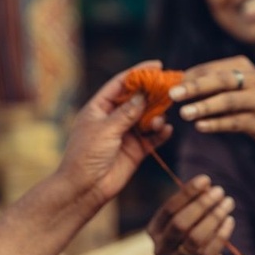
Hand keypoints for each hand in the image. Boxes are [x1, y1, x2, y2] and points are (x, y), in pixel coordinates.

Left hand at [57, 61, 172, 207]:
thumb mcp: (106, 129)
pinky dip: (160, 133)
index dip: (138, 73)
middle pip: (137, 99)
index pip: (121, 84)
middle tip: (170, 88)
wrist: (84, 189)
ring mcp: (125, 134)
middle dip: (153, 93)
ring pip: (147, 118)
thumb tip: (144, 94)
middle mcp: (113, 118)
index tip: (157, 65)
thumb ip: (127, 112)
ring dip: (156, 116)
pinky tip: (165, 130)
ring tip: (159, 120)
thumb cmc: (86, 155)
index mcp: (99, 108)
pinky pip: (152, 138)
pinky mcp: (135, 151)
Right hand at [147, 175, 234, 254]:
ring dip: (214, 217)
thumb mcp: (189, 219)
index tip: (205, 179)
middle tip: (220, 191)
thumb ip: (193, 202)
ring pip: (195, 239)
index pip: (169, 209)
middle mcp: (161, 249)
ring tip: (228, 203)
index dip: (187, 193)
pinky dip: (221, 235)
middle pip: (180, 224)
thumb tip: (205, 183)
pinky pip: (209, 254)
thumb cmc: (193, 236)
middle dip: (201, 205)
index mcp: (155, 231)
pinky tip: (230, 221)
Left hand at [168, 55, 254, 147]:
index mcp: (241, 65)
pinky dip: (217, 124)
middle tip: (173, 94)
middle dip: (194, 87)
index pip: (210, 68)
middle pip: (219, 80)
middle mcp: (251, 79)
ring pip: (228, 101)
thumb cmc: (251, 99)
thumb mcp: (236, 84)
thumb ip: (211, 83)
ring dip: (204, 106)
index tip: (169, 86)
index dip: (189, 77)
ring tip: (184, 113)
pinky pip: (235, 122)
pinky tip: (200, 127)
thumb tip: (177, 85)